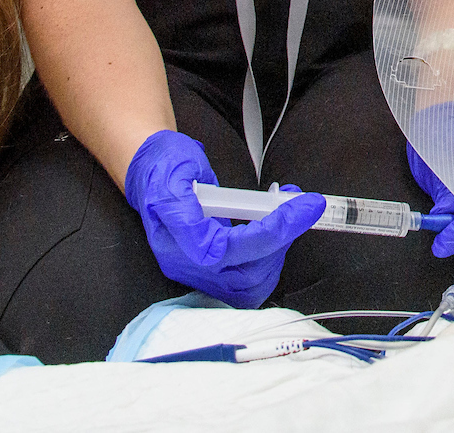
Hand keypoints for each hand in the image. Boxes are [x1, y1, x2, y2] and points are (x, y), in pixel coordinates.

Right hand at [123, 130, 323, 307]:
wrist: (152, 173)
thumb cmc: (164, 167)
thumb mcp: (174, 170)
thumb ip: (184, 204)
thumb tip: (206, 238)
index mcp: (173, 238)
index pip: (226, 250)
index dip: (270, 233)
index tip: (300, 208)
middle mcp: (184, 263)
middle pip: (244, 274)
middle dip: (281, 240)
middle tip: (299, 207)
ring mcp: (197, 272)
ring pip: (250, 286)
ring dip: (279, 253)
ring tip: (288, 217)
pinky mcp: (211, 274)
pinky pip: (248, 285)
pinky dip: (271, 263)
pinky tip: (277, 234)